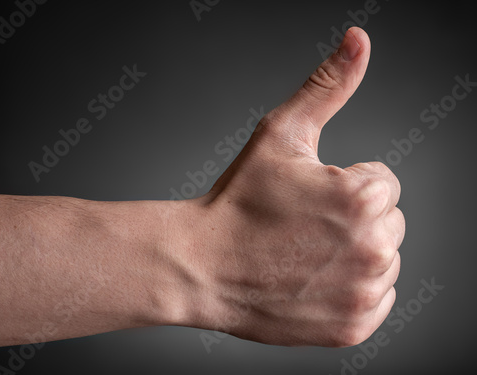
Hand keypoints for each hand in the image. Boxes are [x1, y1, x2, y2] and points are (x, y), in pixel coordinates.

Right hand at [186, 27, 404, 346]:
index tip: (308, 200)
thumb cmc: (238, 201)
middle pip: (389, 223)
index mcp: (363, 196)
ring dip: (353, 255)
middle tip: (303, 228)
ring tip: (304, 254)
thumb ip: (328, 84)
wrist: (202, 265)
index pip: (384, 184)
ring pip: (384, 260)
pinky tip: (312, 281)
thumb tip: (359, 38)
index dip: (344, 186)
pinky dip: (350, 291)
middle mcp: (374, 247)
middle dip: (353, 221)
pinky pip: (376, 299)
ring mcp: (364, 293)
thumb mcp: (282, 134)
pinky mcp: (352, 327)